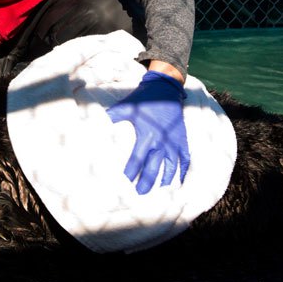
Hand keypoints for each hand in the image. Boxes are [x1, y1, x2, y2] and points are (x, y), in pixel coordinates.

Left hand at [106, 70, 190, 193]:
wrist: (165, 88)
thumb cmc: (144, 98)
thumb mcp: (126, 106)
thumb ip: (113, 116)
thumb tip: (98, 122)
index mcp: (146, 135)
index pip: (137, 160)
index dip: (131, 172)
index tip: (125, 182)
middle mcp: (161, 142)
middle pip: (153, 168)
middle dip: (146, 182)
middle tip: (140, 193)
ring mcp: (173, 141)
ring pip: (170, 166)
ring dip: (165, 179)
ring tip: (161, 190)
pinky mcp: (181, 139)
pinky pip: (184, 158)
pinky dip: (183, 169)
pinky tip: (180, 179)